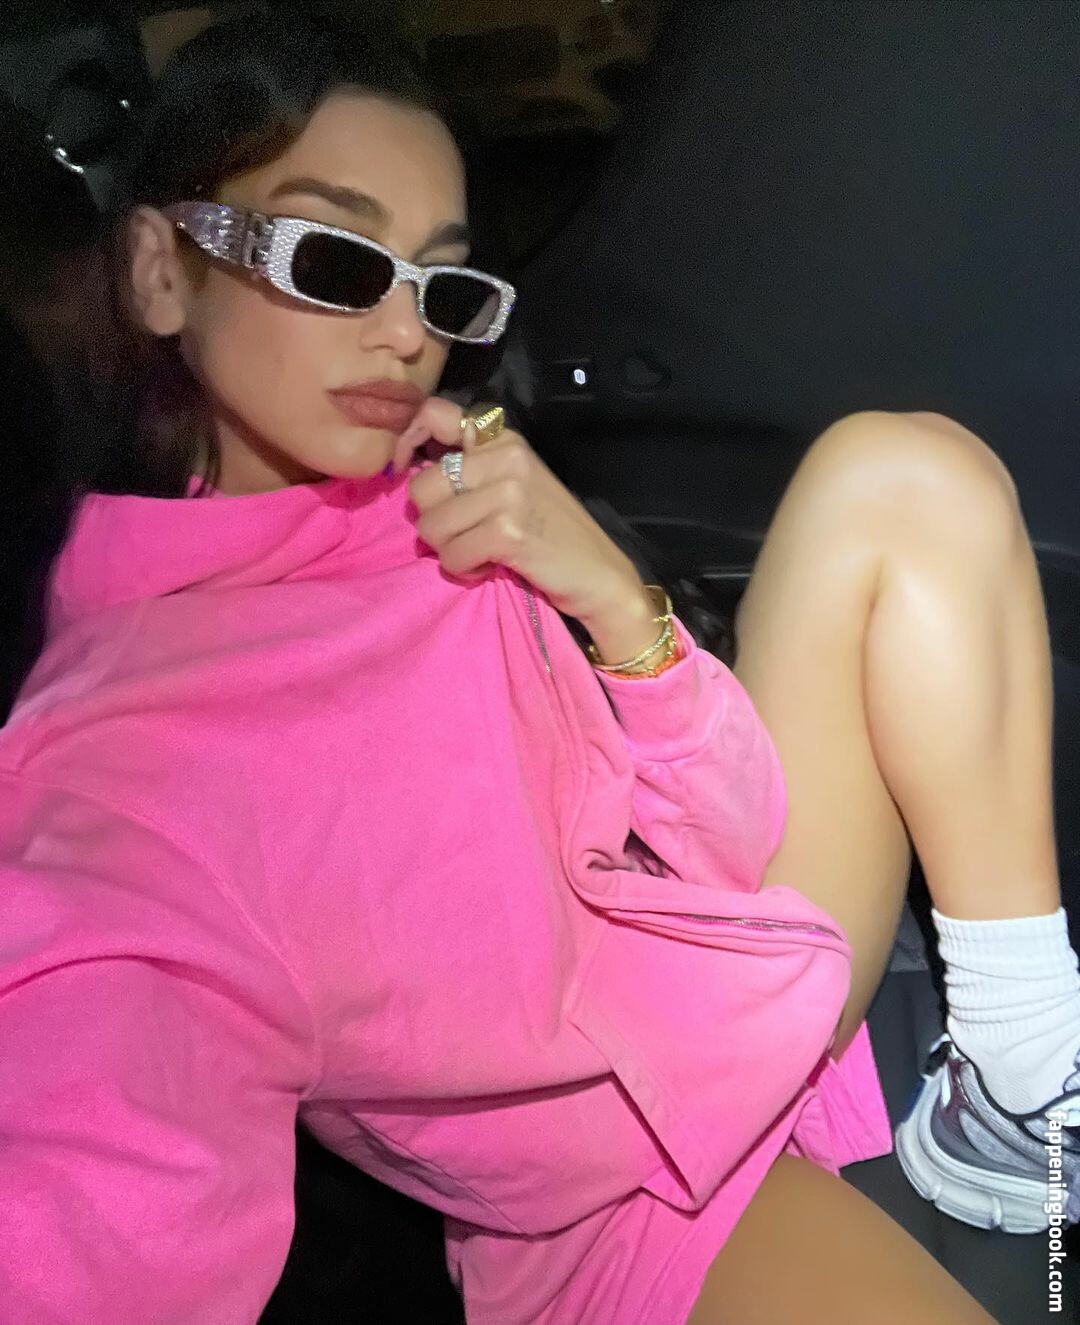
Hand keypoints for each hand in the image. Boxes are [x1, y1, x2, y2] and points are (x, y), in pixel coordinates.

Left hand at [394, 396, 660, 660]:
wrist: (599, 574)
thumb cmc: (552, 532)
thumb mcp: (515, 482)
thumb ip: (473, 466)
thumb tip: (412, 467)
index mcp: (504, 438)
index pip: (433, 414)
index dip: (406, 440)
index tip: (407, 470)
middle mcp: (506, 456)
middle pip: (422, 485)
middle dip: (434, 520)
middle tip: (464, 534)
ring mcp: (508, 493)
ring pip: (432, 526)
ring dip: (449, 550)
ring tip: (481, 552)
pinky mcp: (507, 531)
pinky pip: (452, 555)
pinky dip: (464, 570)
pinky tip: (490, 567)